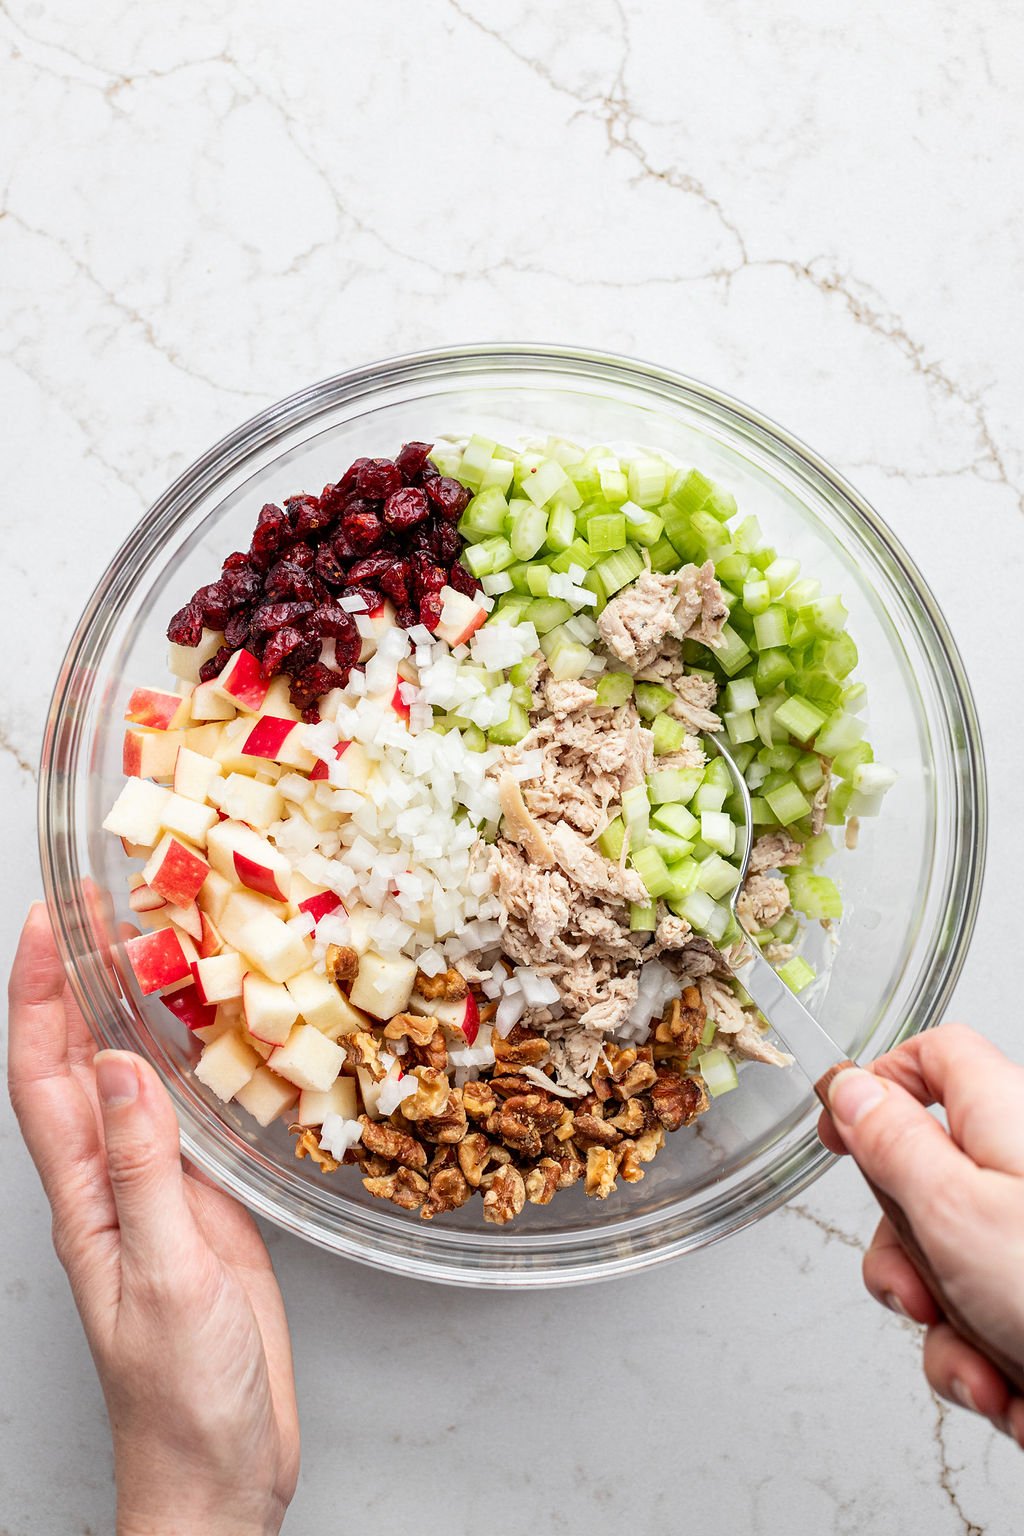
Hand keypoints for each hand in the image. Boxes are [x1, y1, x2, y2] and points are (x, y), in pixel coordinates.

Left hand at [7, 904, 299, 1535]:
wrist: (219, 1467)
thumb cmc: (181, 1395)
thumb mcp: (163, 1278)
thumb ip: (143, 1175)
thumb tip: (121, 1069)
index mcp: (82, 1197)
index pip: (41, 1075)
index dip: (36, 995)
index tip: (48, 920)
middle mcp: (110, 1180)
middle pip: (76, 1061)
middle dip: (76, 978)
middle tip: (104, 903)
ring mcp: (156, 1190)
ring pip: (132, 1078)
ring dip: (133, 1007)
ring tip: (158, 940)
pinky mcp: (205, 1204)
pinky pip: (189, 1113)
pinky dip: (196, 1059)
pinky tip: (220, 1030)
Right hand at [818, 1023, 1023, 1444]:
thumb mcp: (955, 1209)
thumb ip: (892, 1142)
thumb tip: (851, 1091)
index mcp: (1010, 1116)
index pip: (934, 1057)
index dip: (878, 1086)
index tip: (840, 1134)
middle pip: (926, 1180)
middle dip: (904, 1255)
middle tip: (916, 1291)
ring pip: (950, 1265)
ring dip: (947, 1331)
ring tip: (982, 1363)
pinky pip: (986, 1320)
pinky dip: (984, 1363)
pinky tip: (1014, 1391)